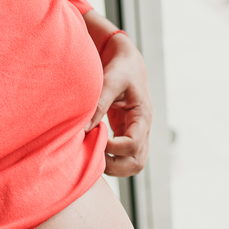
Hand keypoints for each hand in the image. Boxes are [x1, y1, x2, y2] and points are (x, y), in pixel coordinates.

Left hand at [87, 31, 151, 176]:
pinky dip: (109, 159)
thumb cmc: (120, 68)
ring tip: (92, 154)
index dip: (112, 147)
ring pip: (131, 165)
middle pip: (137, 163)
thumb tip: (85, 129)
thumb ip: (100, 104)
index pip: (133, 145)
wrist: (126, 62)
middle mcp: (143, 129)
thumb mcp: (111, 81)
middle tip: (92, 154)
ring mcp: (136, 134)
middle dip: (114, 165)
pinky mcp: (126, 134)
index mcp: (143, 116)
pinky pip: (122, 157)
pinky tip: (93, 148)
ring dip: (112, 166)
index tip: (94, 135)